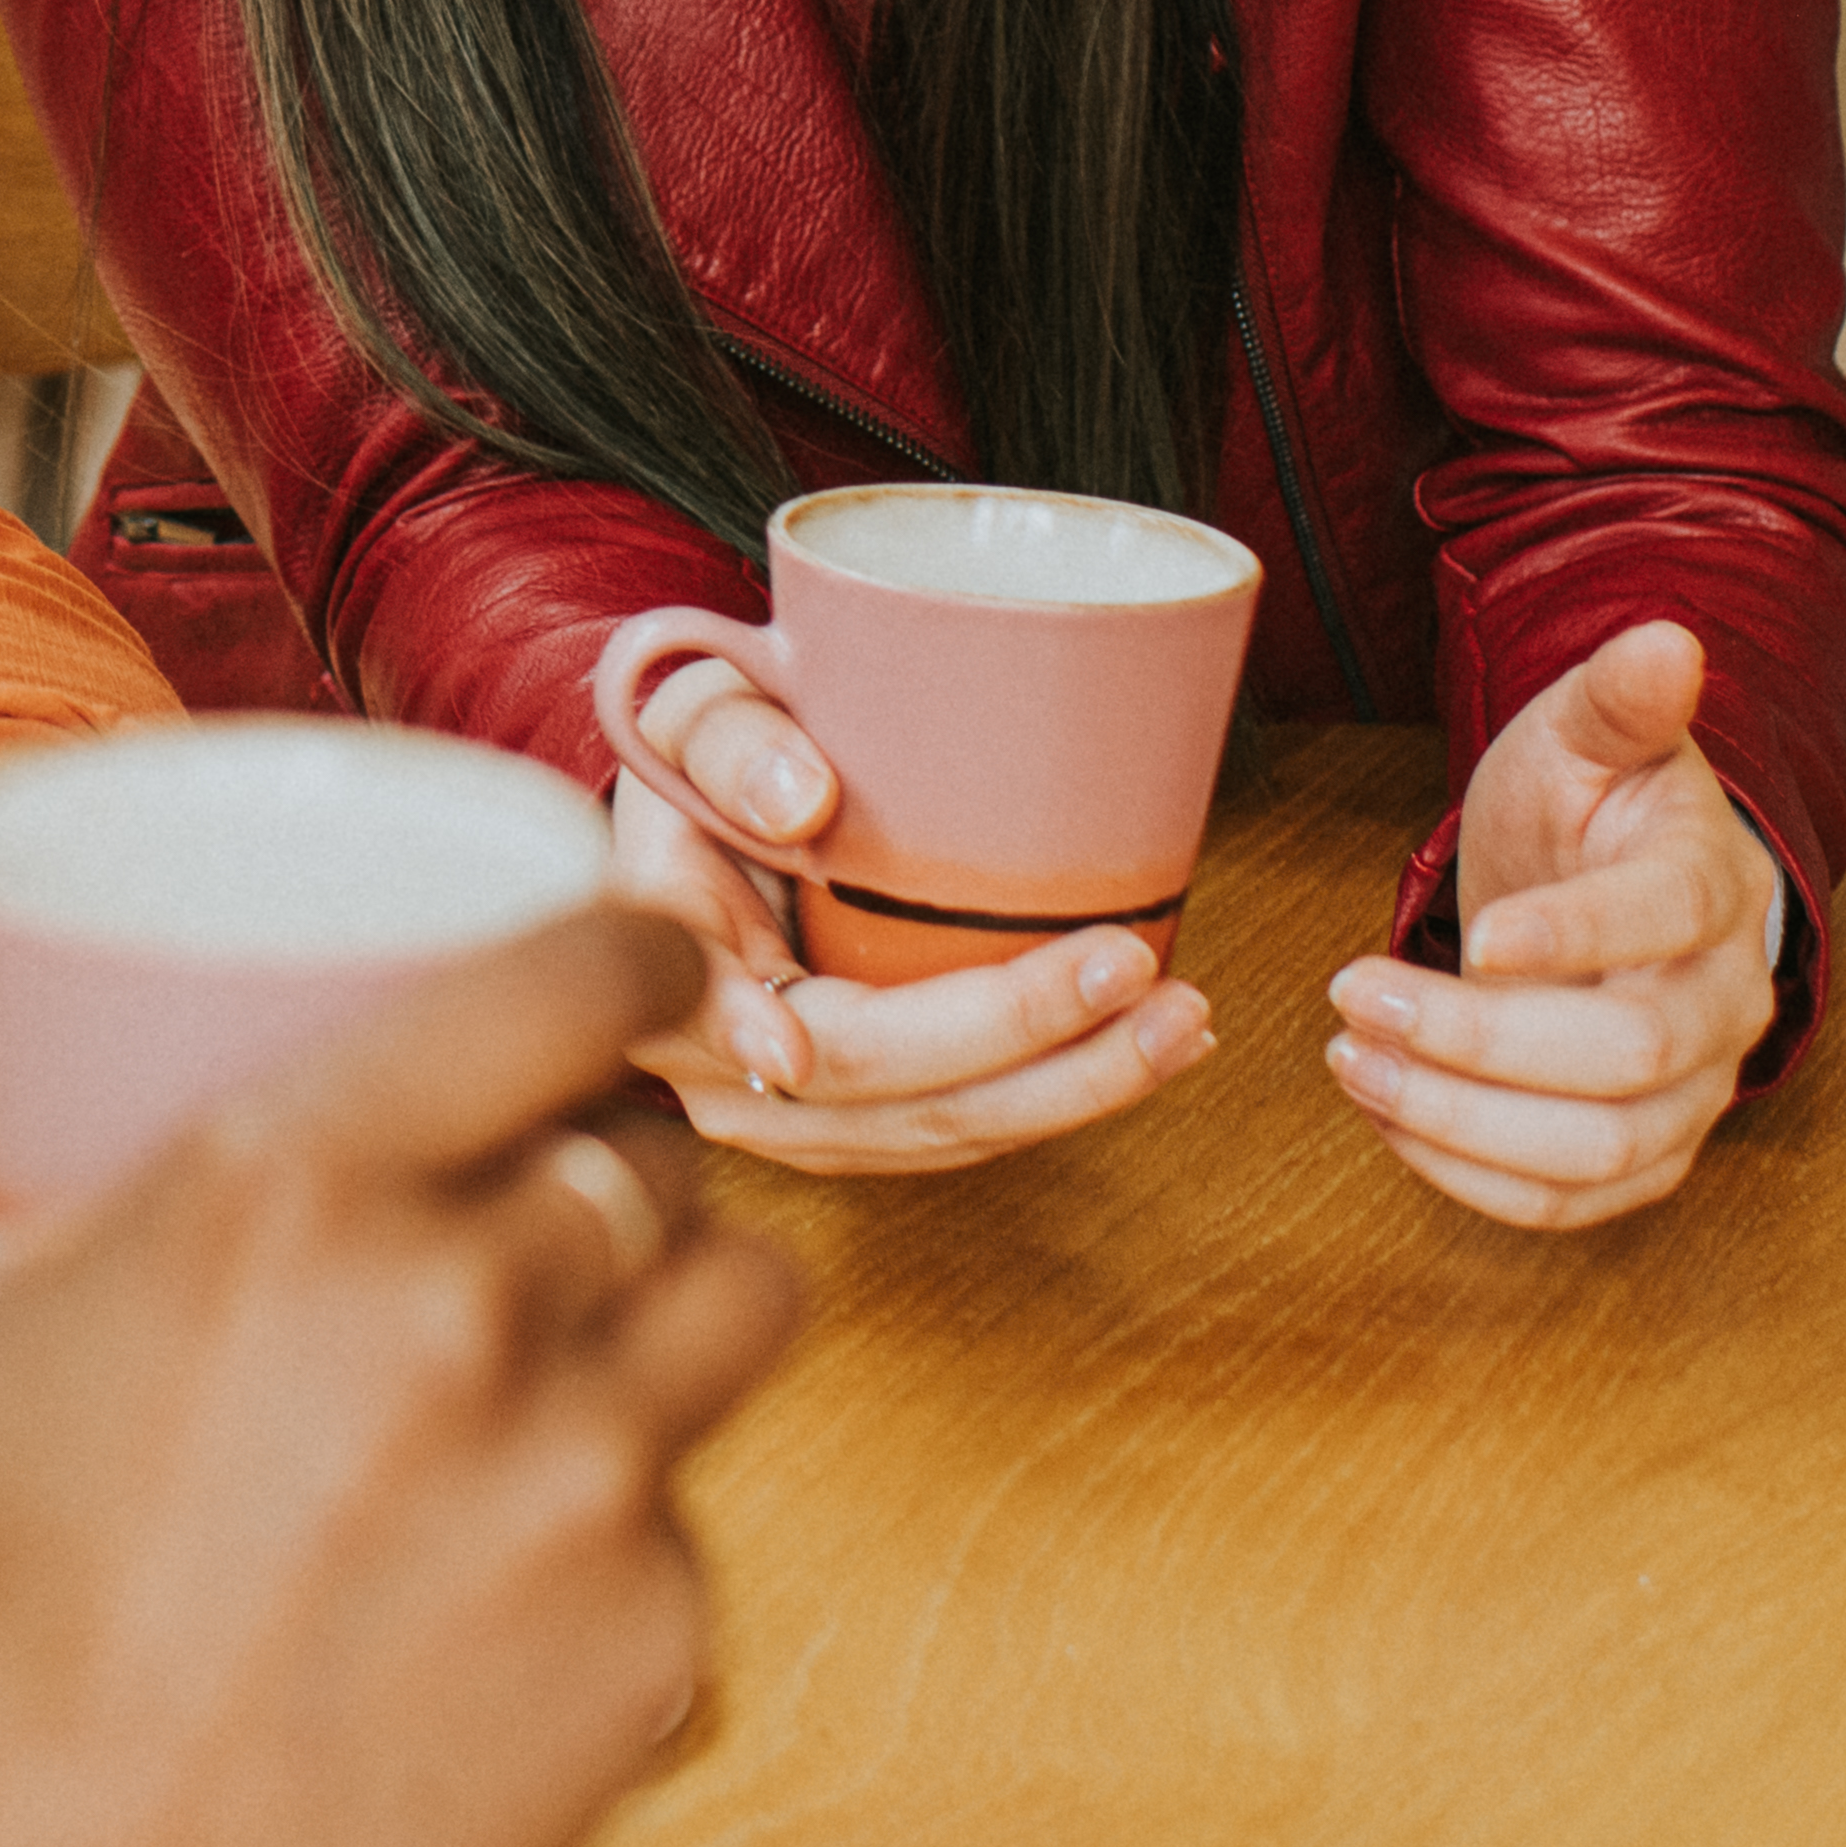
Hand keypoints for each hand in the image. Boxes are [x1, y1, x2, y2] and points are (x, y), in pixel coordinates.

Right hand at [0, 903, 809, 1846]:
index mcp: (296, 1185)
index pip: (568, 983)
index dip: (638, 946)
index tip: (647, 957)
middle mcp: (471, 1303)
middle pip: (659, 1154)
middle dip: (621, 1153)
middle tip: (553, 1189)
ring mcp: (585, 1478)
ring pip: (740, 1306)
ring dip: (679, 1304)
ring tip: (595, 1342)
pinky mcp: (654, 1640)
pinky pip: (700, 1525)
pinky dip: (632, 1528)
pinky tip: (521, 1564)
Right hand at [589, 609, 1214, 1176]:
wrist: (699, 836)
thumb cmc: (697, 770)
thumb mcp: (684, 716)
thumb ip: (728, 738)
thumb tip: (801, 801)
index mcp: (663, 962)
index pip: (696, 1006)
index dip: (745, 1030)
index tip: (788, 1048)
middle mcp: (721, 1072)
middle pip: (869, 1090)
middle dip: (1015, 1044)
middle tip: (1136, 976)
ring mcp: (797, 1116)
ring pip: (939, 1130)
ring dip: (1073, 1087)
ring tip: (1182, 1023)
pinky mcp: (867, 1123)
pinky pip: (967, 1125)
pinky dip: (1063, 1093)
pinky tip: (1147, 1051)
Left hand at [1328, 617, 1782, 1231]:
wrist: (1606, 882)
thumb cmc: (1592, 805)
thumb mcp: (1584, 731)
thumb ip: (1617, 696)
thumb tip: (1669, 639)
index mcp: (1715, 885)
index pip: (1667, 921)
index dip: (1577, 936)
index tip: (1479, 935)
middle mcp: (1726, 1003)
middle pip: (1627, 1058)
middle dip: (1477, 1040)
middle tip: (1351, 995)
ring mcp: (1695, 1095)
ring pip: (1599, 1151)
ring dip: (1459, 1121)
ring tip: (1349, 1058)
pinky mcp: (1645, 1156)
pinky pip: (1570, 1204)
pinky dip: (1468, 1178)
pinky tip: (1386, 1114)